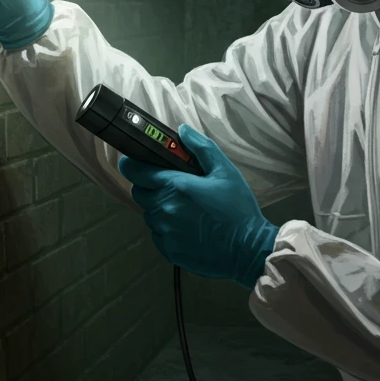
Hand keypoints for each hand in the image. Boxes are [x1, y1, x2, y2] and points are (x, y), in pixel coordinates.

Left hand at [118, 125, 278, 289]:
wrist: (248, 249)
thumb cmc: (238, 208)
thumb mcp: (225, 171)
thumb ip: (201, 148)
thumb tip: (182, 131)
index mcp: (175, 186)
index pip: (136, 172)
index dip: (132, 165)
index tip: (132, 162)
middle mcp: (164, 209)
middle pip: (139, 192)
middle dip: (149, 186)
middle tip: (170, 185)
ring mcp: (164, 231)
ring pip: (149, 214)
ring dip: (158, 207)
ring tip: (184, 208)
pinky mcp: (168, 250)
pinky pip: (157, 233)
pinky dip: (165, 228)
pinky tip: (186, 226)